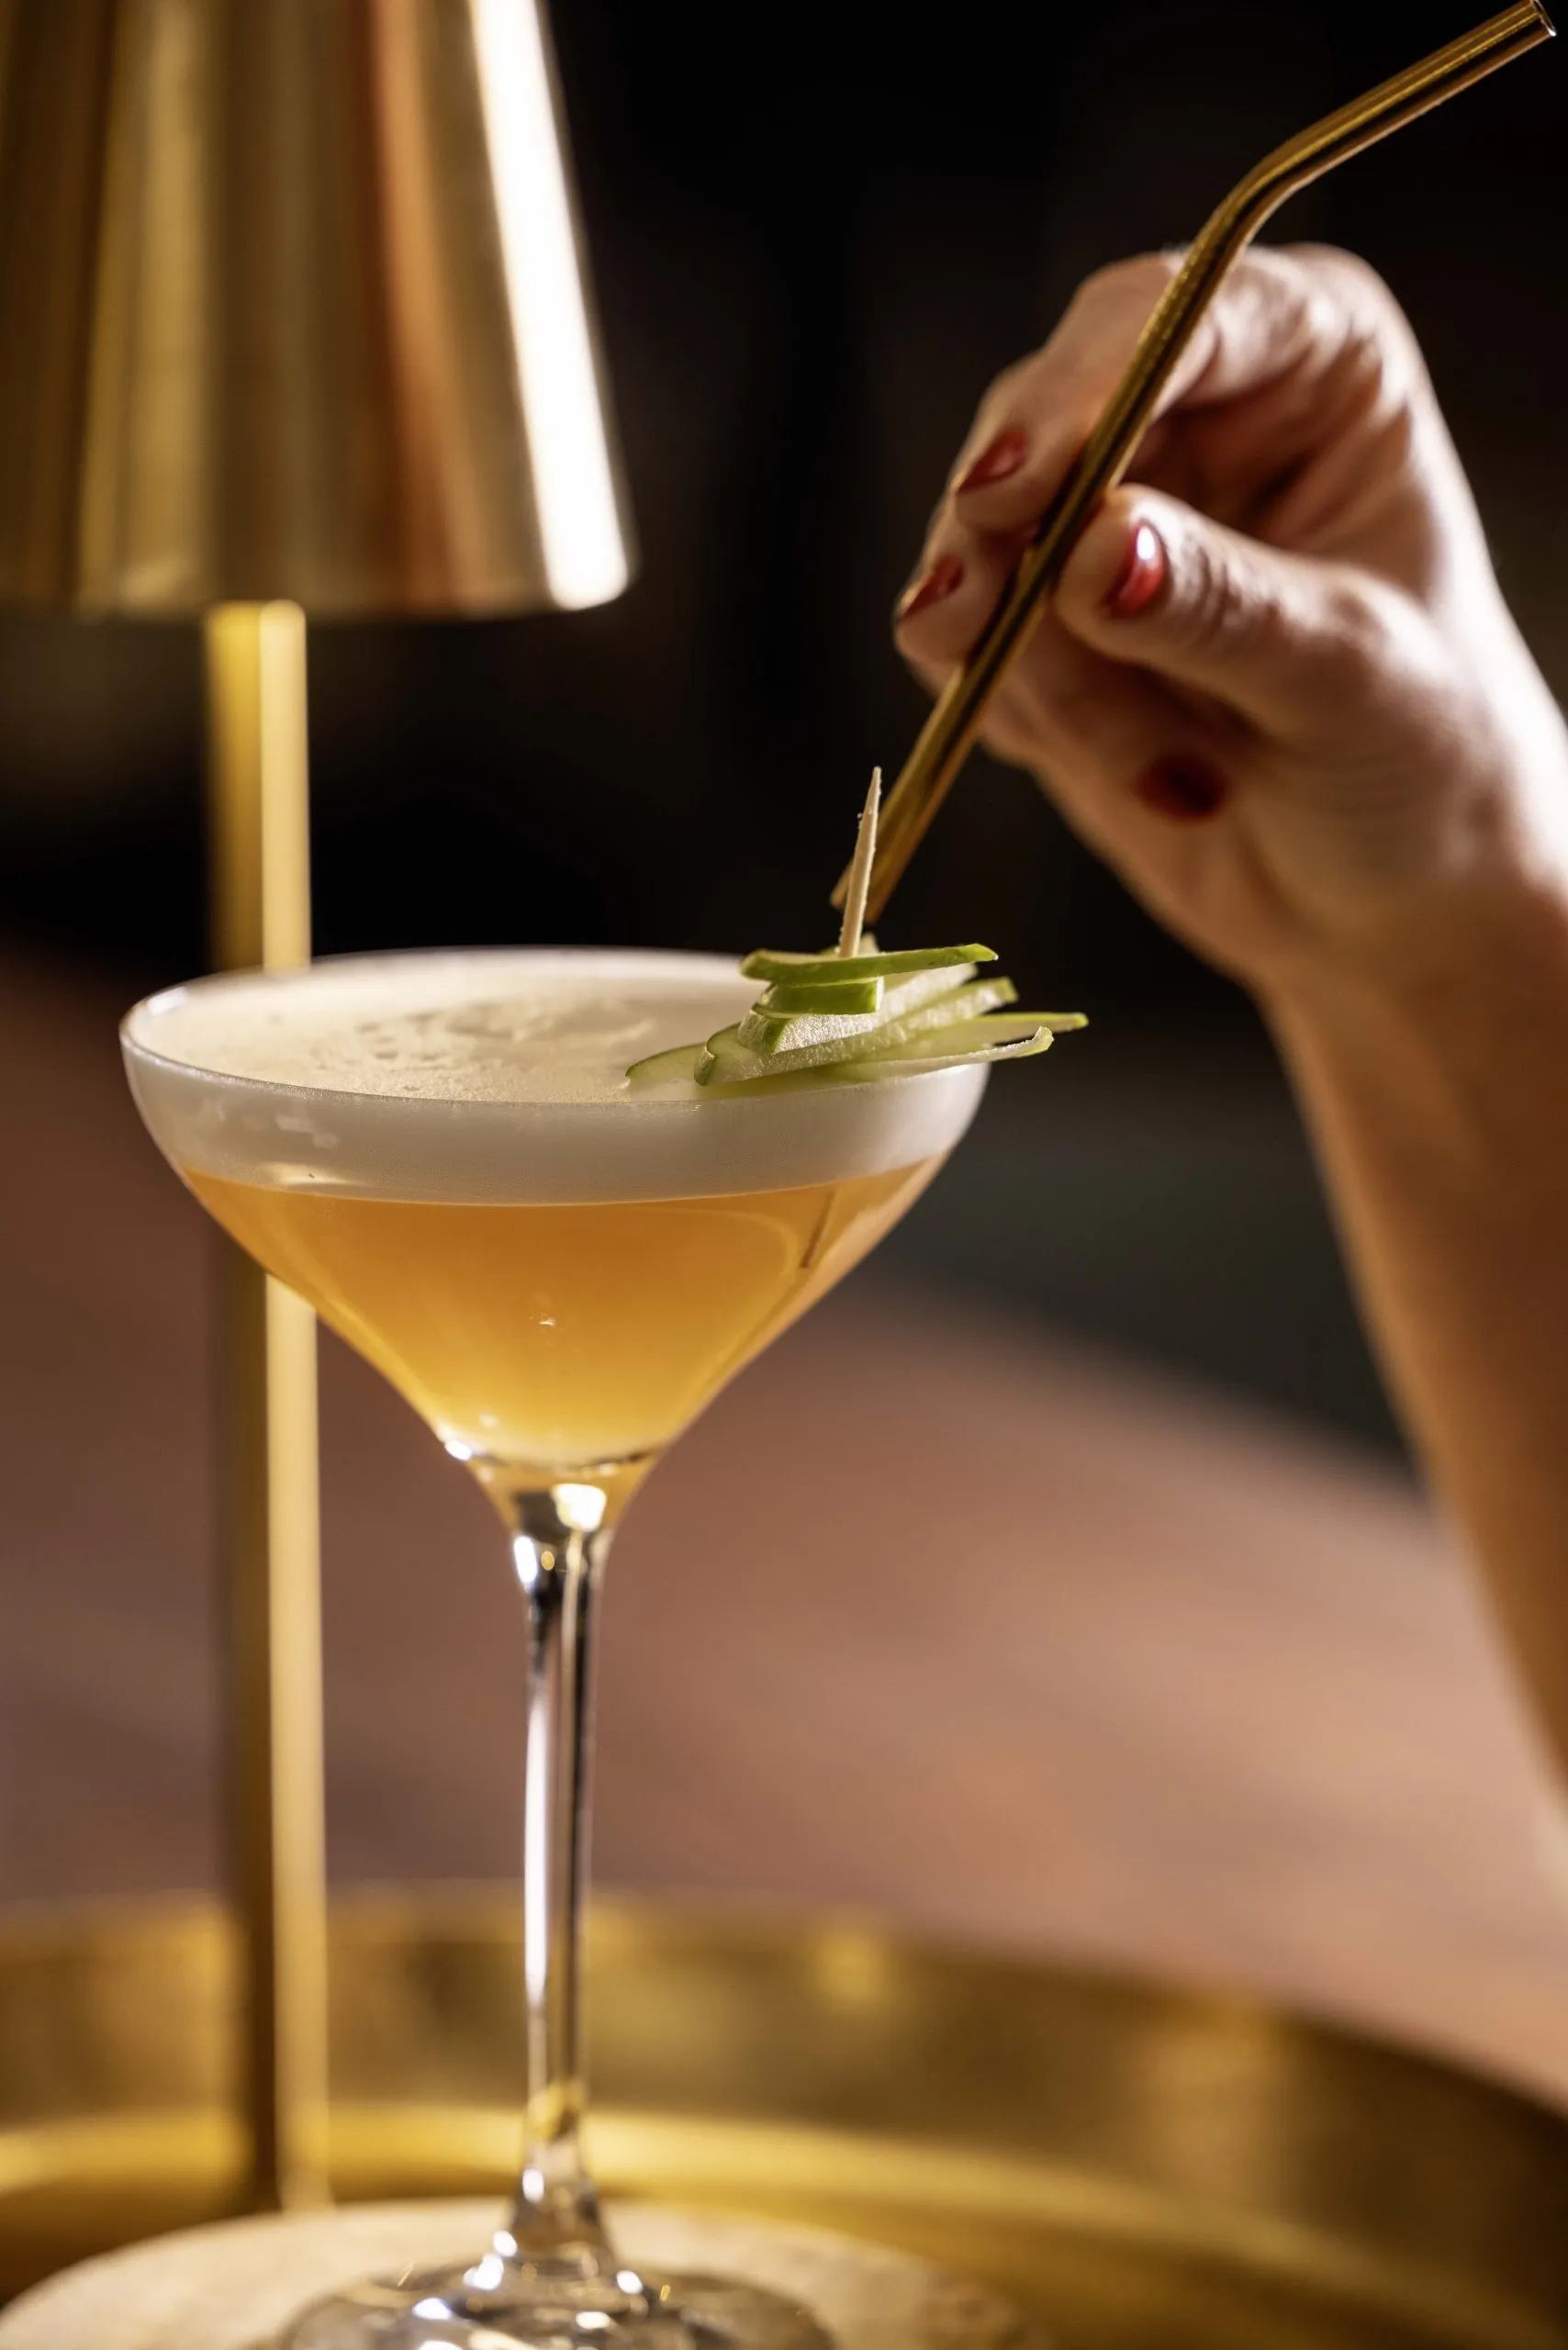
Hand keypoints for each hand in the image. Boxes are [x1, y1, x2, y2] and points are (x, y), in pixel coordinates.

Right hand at [896, 246, 1567, 1000]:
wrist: (1388, 893)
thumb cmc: (1426, 758)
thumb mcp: (1349, 677)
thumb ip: (1222, 607)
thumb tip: (1091, 551)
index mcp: (1312, 359)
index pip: (1173, 317)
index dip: (1083, 389)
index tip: (1018, 485)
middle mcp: (1194, 412)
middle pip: (1038, 418)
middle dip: (1013, 545)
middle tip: (971, 629)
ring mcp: (1103, 519)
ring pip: (983, 545)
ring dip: (1035, 671)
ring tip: (1160, 766)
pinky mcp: (1039, 625)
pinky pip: (962, 643)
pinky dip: (1014, 713)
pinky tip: (1127, 766)